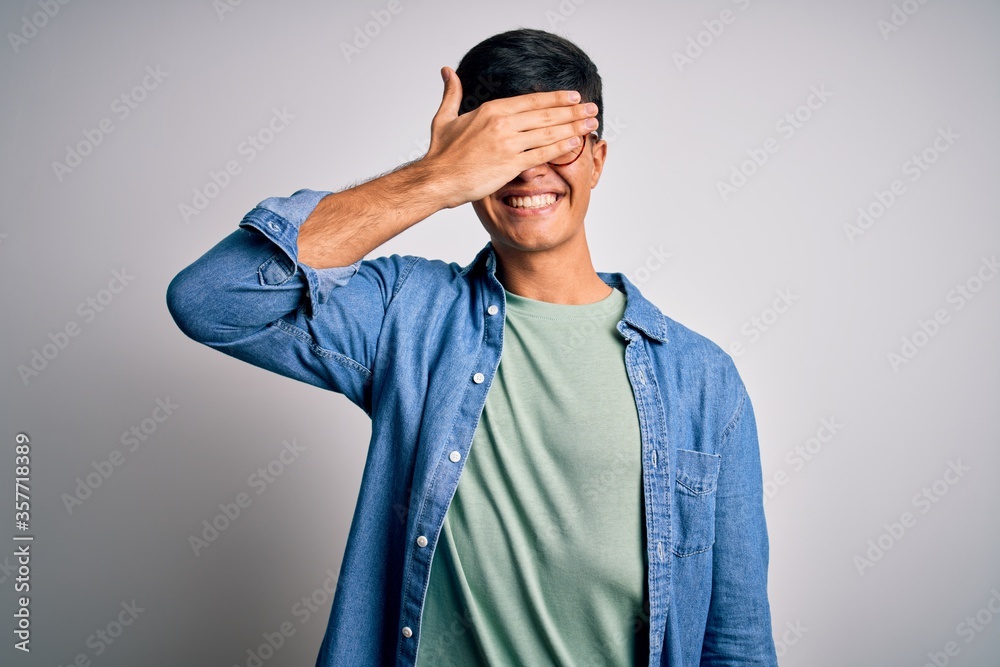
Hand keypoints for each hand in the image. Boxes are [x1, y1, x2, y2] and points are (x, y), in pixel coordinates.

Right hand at [422, 66, 598, 207]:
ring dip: (573, 127)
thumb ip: (451, 93)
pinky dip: (560, 148)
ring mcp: (508, 144)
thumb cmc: (441, 153)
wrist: (437, 179)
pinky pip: (542, 154)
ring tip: (591, 124)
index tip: (574, 97)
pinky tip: (575, 143)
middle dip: (573, 111)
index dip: (557, 98)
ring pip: (548, 132)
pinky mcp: (510, 164)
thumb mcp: (444, 117)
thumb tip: (447, 71)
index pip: (533, 100)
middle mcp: (502, 123)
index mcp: (491, 110)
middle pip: (546, 114)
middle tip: (592, 109)